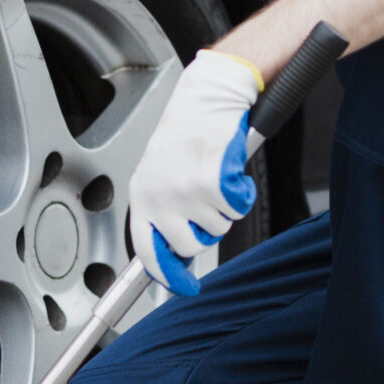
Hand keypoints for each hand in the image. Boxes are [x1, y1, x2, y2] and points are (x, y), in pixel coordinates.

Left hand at [126, 49, 261, 294]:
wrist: (208, 96)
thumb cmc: (188, 129)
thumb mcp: (160, 171)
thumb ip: (163, 208)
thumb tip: (175, 249)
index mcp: (142, 193)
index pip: (146, 249)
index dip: (165, 274)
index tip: (180, 288)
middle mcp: (159, 195)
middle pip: (190, 244)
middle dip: (206, 230)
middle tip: (209, 203)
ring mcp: (184, 192)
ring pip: (218, 227)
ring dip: (225, 207)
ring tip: (216, 175)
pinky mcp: (211, 184)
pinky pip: (236, 210)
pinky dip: (241, 194)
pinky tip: (230, 170)